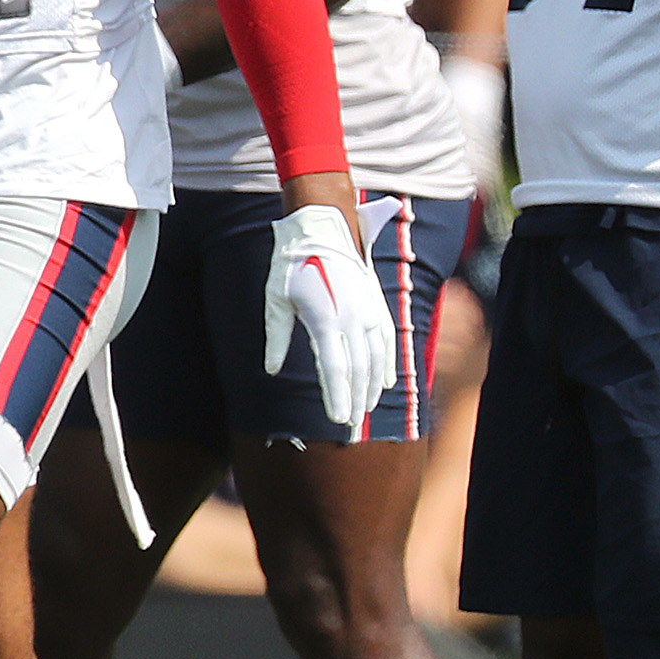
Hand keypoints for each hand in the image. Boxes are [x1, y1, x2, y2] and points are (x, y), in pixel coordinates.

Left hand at [266, 200, 395, 430]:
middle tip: (351, 429)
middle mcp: (352, 317)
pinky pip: (387, 342)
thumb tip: (272, 370)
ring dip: (372, 389)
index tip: (338, 421)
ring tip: (365, 412)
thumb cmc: (291, 265)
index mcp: (325, 318)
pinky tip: (385, 384)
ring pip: (376, 359)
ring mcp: (368, 311)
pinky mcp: (376, 305)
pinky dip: (387, 366)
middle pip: (358, 370)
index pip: (335, 369)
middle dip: (356, 402)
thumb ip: (277, 337)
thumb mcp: (276, 299)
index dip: (338, 397)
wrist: (322, 229)